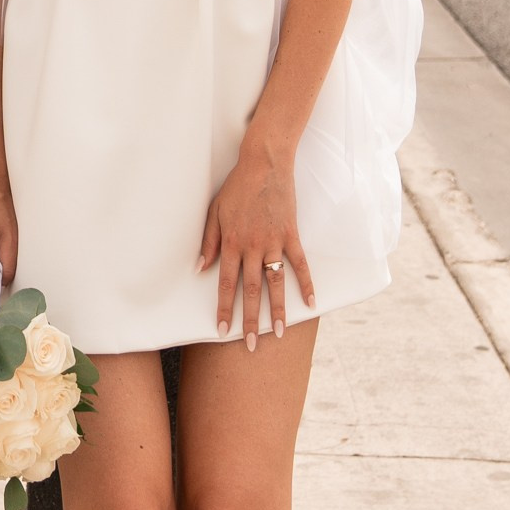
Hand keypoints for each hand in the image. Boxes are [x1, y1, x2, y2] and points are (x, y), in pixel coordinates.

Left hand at [199, 132, 315, 346]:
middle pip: (251, 290)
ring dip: (277, 309)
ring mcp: (274, 242)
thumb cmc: (236, 188)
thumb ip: (208, 242)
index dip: (225, 309)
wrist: (264, 164)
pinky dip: (306, 284)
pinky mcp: (291, 234)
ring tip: (279, 332)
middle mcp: (253, 247)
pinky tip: (310, 303)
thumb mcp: (214, 212)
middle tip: (251, 345)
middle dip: (250, 320)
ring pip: (276, 282)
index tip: (223, 330)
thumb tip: (199, 269)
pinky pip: (300, 264)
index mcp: (232, 243)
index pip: (227, 284)